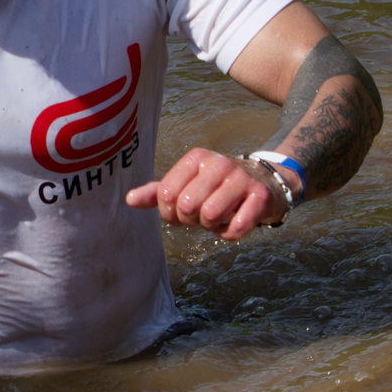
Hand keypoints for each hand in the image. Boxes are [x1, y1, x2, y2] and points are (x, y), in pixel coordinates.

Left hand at [126, 147, 284, 240]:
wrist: (261, 182)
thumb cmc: (215, 187)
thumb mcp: (186, 184)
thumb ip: (158, 192)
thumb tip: (130, 200)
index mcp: (196, 158)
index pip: (166, 194)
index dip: (170, 213)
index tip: (182, 211)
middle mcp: (218, 163)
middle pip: (187, 207)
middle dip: (191, 220)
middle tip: (201, 214)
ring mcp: (241, 178)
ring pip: (210, 217)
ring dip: (211, 227)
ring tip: (218, 216)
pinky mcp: (260, 195)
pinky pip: (236, 228)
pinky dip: (230, 234)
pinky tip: (234, 222)